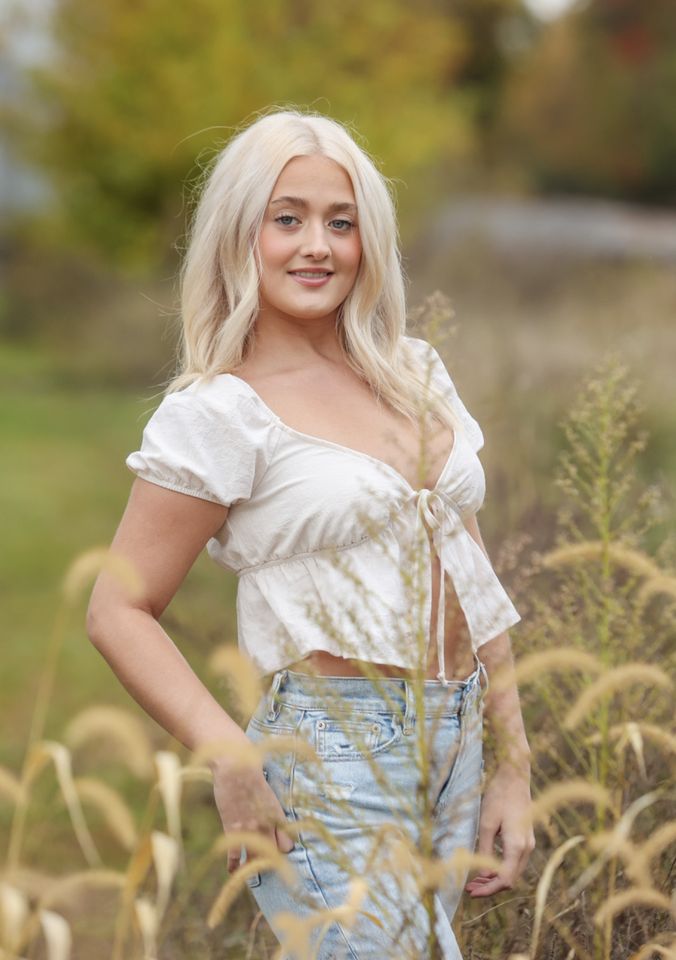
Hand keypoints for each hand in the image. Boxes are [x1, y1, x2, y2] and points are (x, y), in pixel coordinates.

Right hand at [212, 759, 294, 874]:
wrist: (234, 766)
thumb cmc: (251, 775)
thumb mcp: (268, 793)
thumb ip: (271, 810)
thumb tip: (275, 823)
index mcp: (277, 814)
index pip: (287, 844)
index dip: (283, 850)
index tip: (279, 853)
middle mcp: (266, 824)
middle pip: (273, 854)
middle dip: (270, 861)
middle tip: (267, 866)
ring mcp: (248, 828)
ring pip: (255, 857)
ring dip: (253, 866)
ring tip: (252, 872)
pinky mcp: (232, 828)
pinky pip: (234, 854)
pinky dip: (234, 864)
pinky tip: (233, 869)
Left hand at [465, 761, 535, 897]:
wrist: (515, 777)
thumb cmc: (499, 796)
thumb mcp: (486, 823)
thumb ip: (485, 850)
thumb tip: (483, 874)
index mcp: (517, 845)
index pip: (504, 879)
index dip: (488, 889)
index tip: (471, 892)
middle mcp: (526, 848)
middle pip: (510, 878)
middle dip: (490, 886)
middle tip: (469, 888)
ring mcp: (528, 843)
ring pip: (513, 871)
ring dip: (495, 878)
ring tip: (474, 880)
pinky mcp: (526, 838)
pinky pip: (514, 861)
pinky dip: (501, 867)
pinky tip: (486, 866)